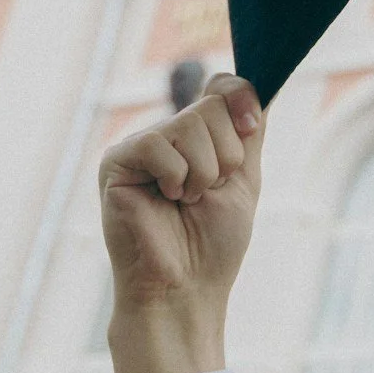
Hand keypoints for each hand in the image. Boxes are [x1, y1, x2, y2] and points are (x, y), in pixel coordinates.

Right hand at [99, 74, 264, 372]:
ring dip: (202, 173)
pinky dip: (176, 178)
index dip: (241, 98)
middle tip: (204, 193)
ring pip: (190, 123)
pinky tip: (164, 201)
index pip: (220, 87)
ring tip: (184, 202)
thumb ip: (248, 132)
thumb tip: (257, 82)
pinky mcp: (116, 162)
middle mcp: (165, 135)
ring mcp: (138, 147)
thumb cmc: (212, 245)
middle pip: (210, 106)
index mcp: (194, 138)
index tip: (251, 127)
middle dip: (224, 158)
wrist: (184, 290)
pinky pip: (160, 144)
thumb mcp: (243, 179)